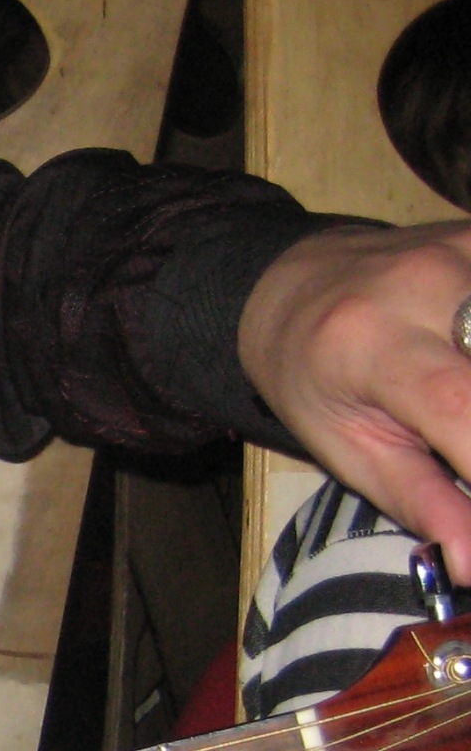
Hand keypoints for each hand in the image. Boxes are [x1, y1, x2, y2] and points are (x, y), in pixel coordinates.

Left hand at [240, 220, 470, 579]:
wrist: (296, 285)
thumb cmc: (314, 378)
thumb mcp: (346, 446)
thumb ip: (419, 500)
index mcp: (371, 345)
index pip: (461, 405)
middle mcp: (425, 285)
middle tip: (460, 458)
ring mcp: (464, 250)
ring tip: (458, 428)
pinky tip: (468, 370)